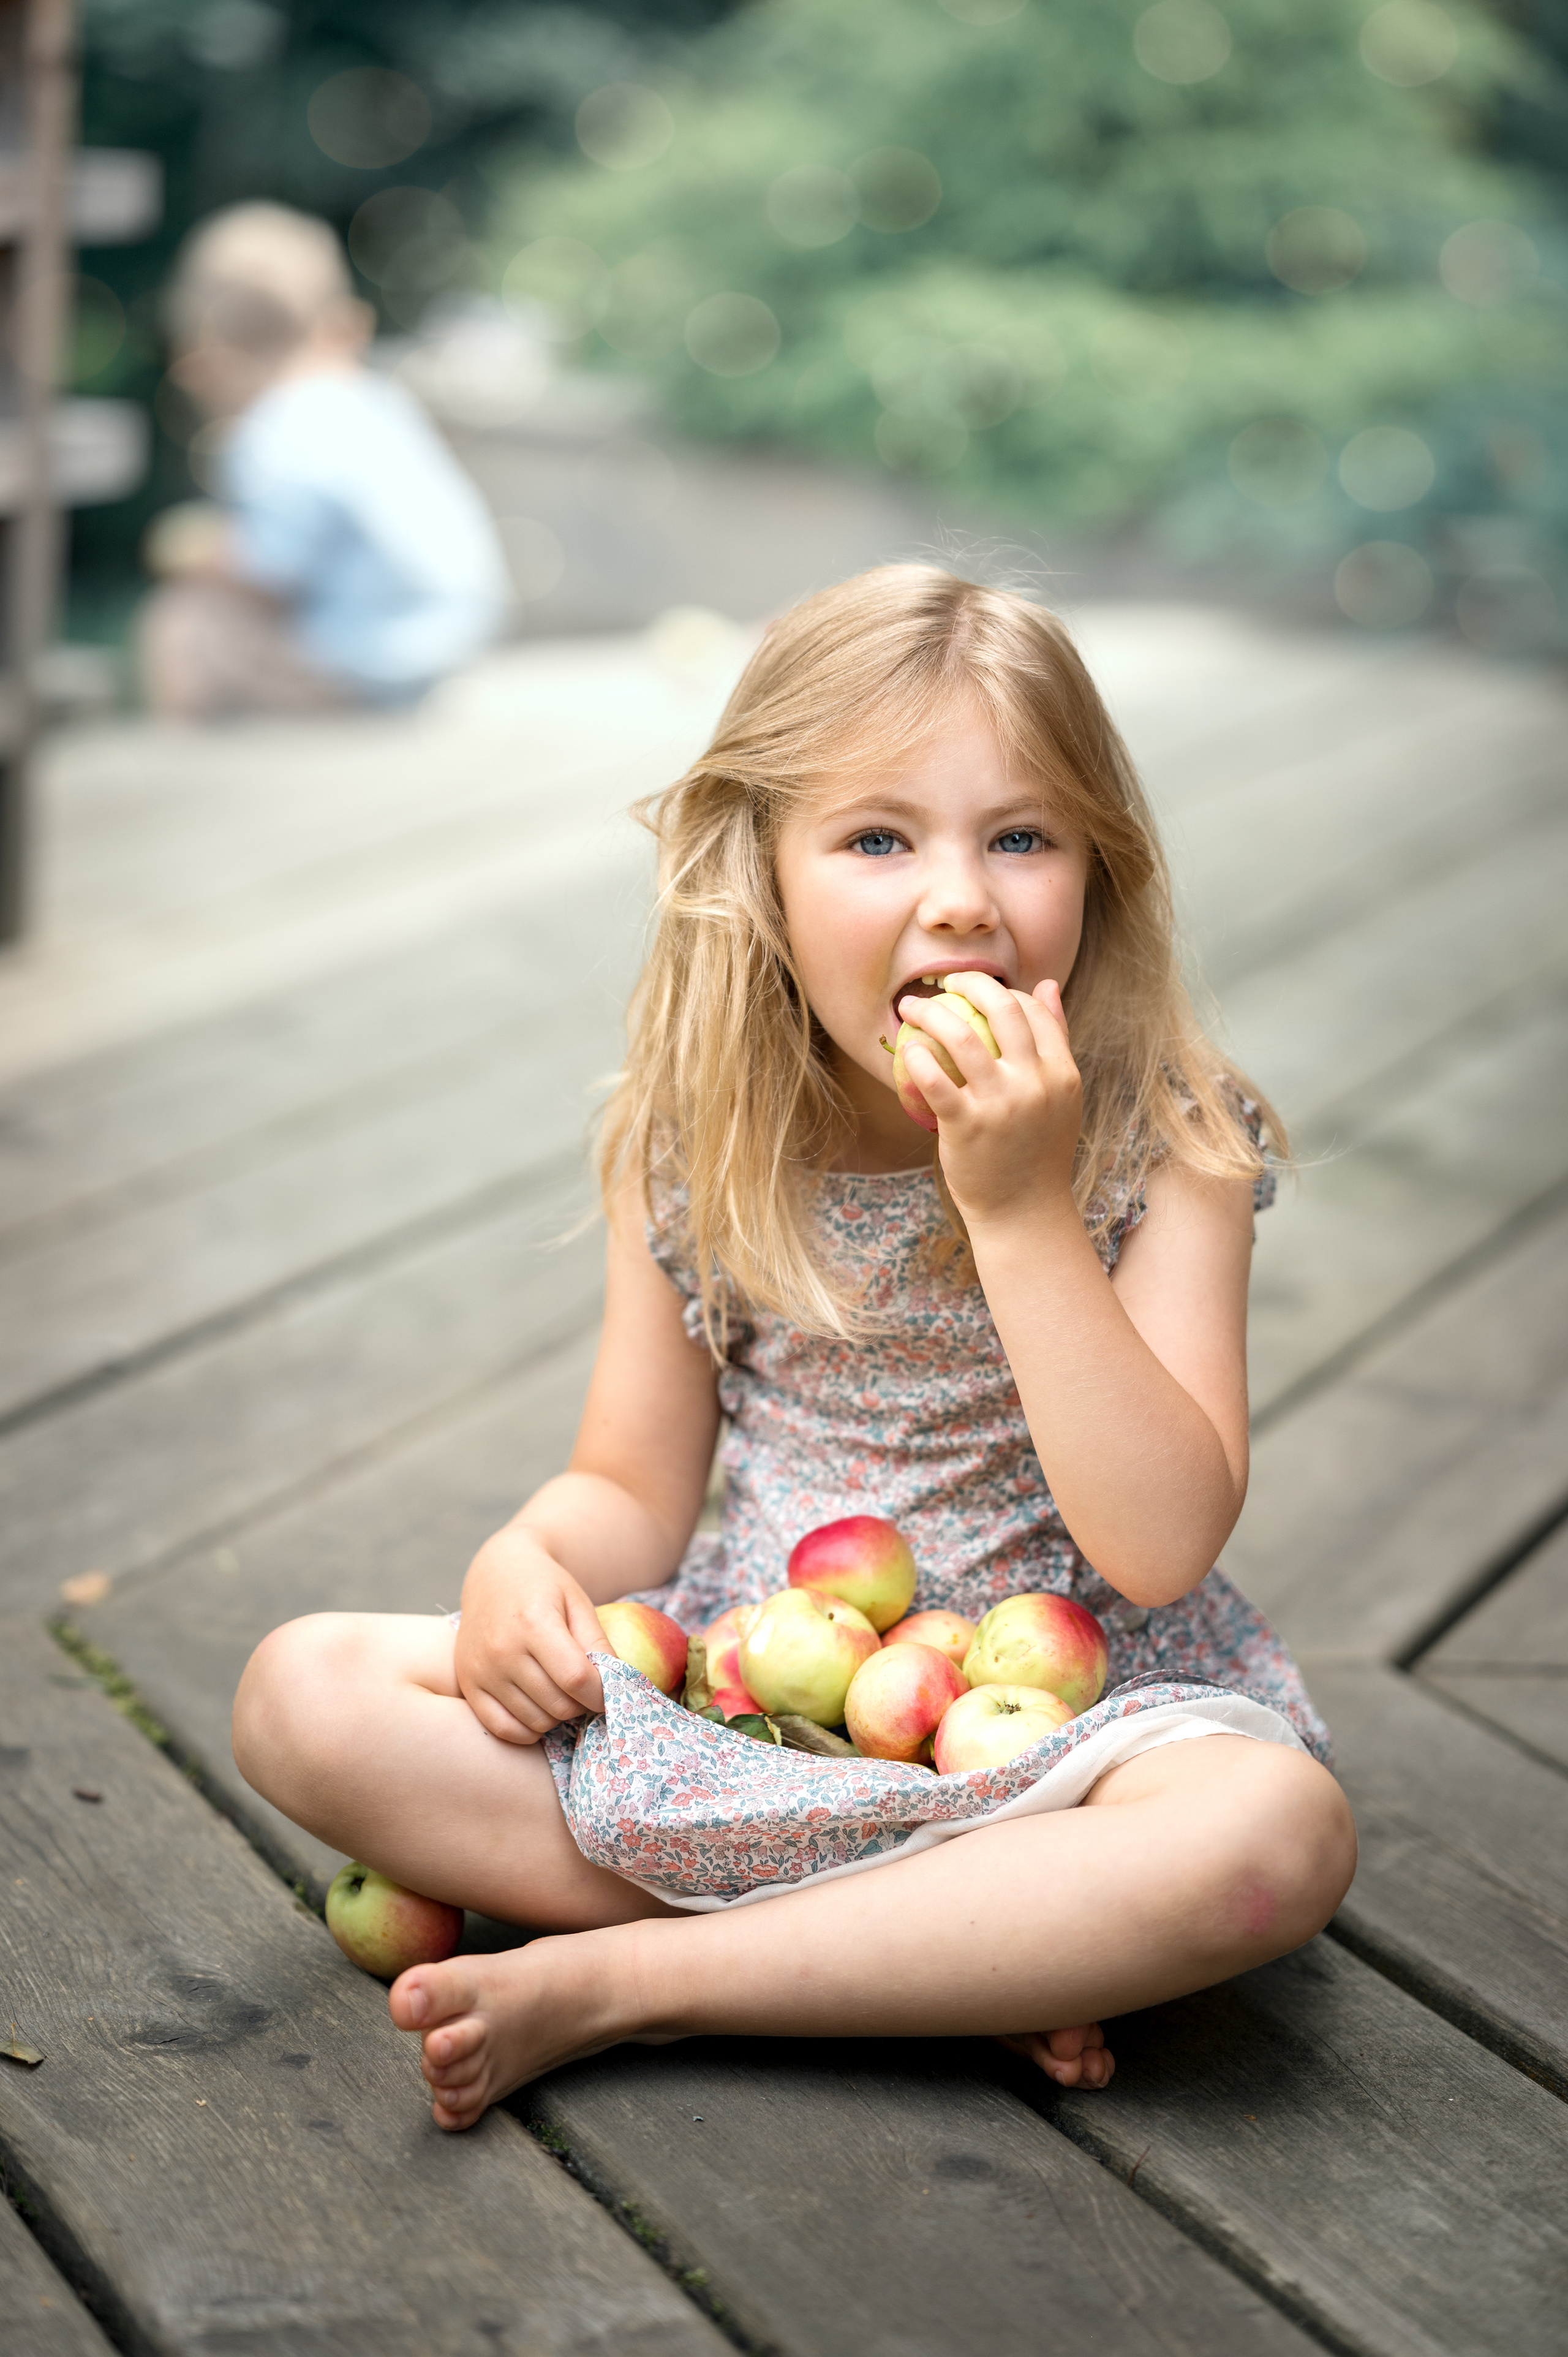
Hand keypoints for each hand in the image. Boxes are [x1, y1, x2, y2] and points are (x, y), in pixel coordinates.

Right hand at [454, 1524, 607, 1744]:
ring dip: (557, 1717)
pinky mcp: (468, 1684)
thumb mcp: (578, 1603)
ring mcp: (482, 1670)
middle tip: (584, 1690)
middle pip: (557, 1704)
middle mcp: (502, 1650)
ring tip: (561, 1693)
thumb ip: (598, 1644)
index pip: (576, 1678)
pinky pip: (503, 1729)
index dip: (601, 1694)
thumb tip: (615, 1687)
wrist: (495, 1574)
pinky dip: (528, 1730)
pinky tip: (539, 1709)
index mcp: (534, 1623)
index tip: (607, 1693)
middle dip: (581, 1705)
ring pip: (535, 1722)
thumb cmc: (544, 1587)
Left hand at [894, 973, 1082, 1227]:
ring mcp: (1001, 1104)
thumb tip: (1048, 985)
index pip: (1034, 1012)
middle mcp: (1035, 1084)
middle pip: (1002, 1009)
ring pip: (962, 1037)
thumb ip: (1056, 1042)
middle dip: (969, 983)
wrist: (1024, 1211)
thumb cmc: (1036, 1152)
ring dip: (930, 1012)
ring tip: (910, 1007)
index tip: (979, 991)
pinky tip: (906, 1050)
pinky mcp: (967, 1126)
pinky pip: (934, 1079)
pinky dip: (916, 1057)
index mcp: (1062, 1074)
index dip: (1006, 990)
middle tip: (945, 983)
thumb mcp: (1059, 1097)